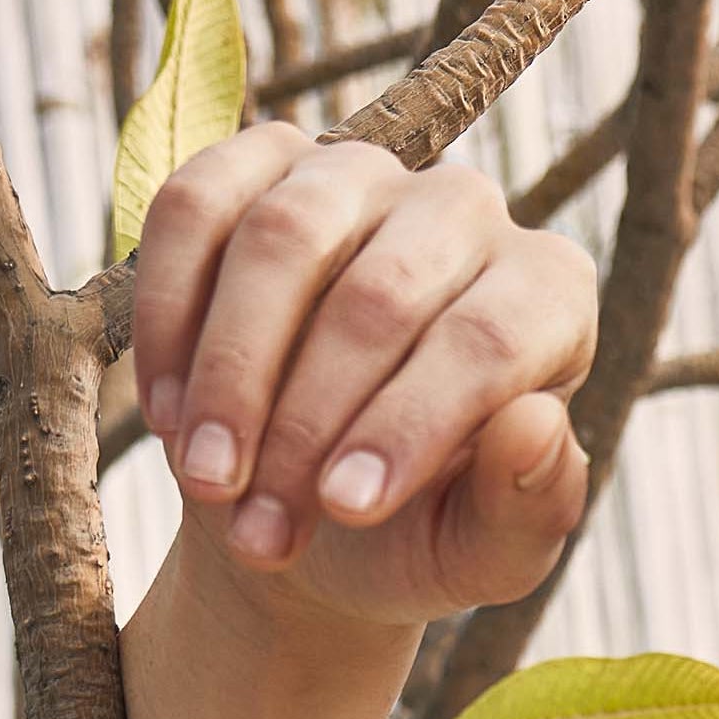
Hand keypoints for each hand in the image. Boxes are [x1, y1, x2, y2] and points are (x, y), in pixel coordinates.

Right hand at [130, 124, 597, 636]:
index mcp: (548, 296)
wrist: (311, 514)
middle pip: (377, 296)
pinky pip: (194, 211)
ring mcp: (359, 173)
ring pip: (281, 240)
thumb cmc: (418, 534)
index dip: (409, 425)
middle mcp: (465, 211)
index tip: (346, 511)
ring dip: (231, 376)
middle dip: (306, 425)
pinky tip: (172, 416)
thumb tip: (538, 426)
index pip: (487, 342)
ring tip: (209, 482)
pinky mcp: (259, 162)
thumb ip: (529, 509)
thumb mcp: (483, 557)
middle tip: (261, 531)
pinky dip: (170, 319)